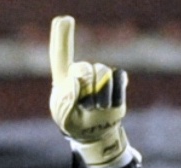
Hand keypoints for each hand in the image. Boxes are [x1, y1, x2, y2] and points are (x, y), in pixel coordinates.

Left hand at [48, 15, 132, 167]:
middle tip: (86, 107)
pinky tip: (111, 105)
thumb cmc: (76, 126)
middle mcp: (82, 74)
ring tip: (98, 109)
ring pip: (103, 72)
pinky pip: (120, 77)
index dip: (62, 36)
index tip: (64, 18)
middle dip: (86, 88)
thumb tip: (76, 83)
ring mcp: (100, 78)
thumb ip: (67, 102)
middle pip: (84, 67)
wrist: (96, 136)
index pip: (61, 54)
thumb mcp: (66, 119)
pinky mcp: (117, 84)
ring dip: (101, 94)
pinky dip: (116, 92)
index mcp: (64, 79)